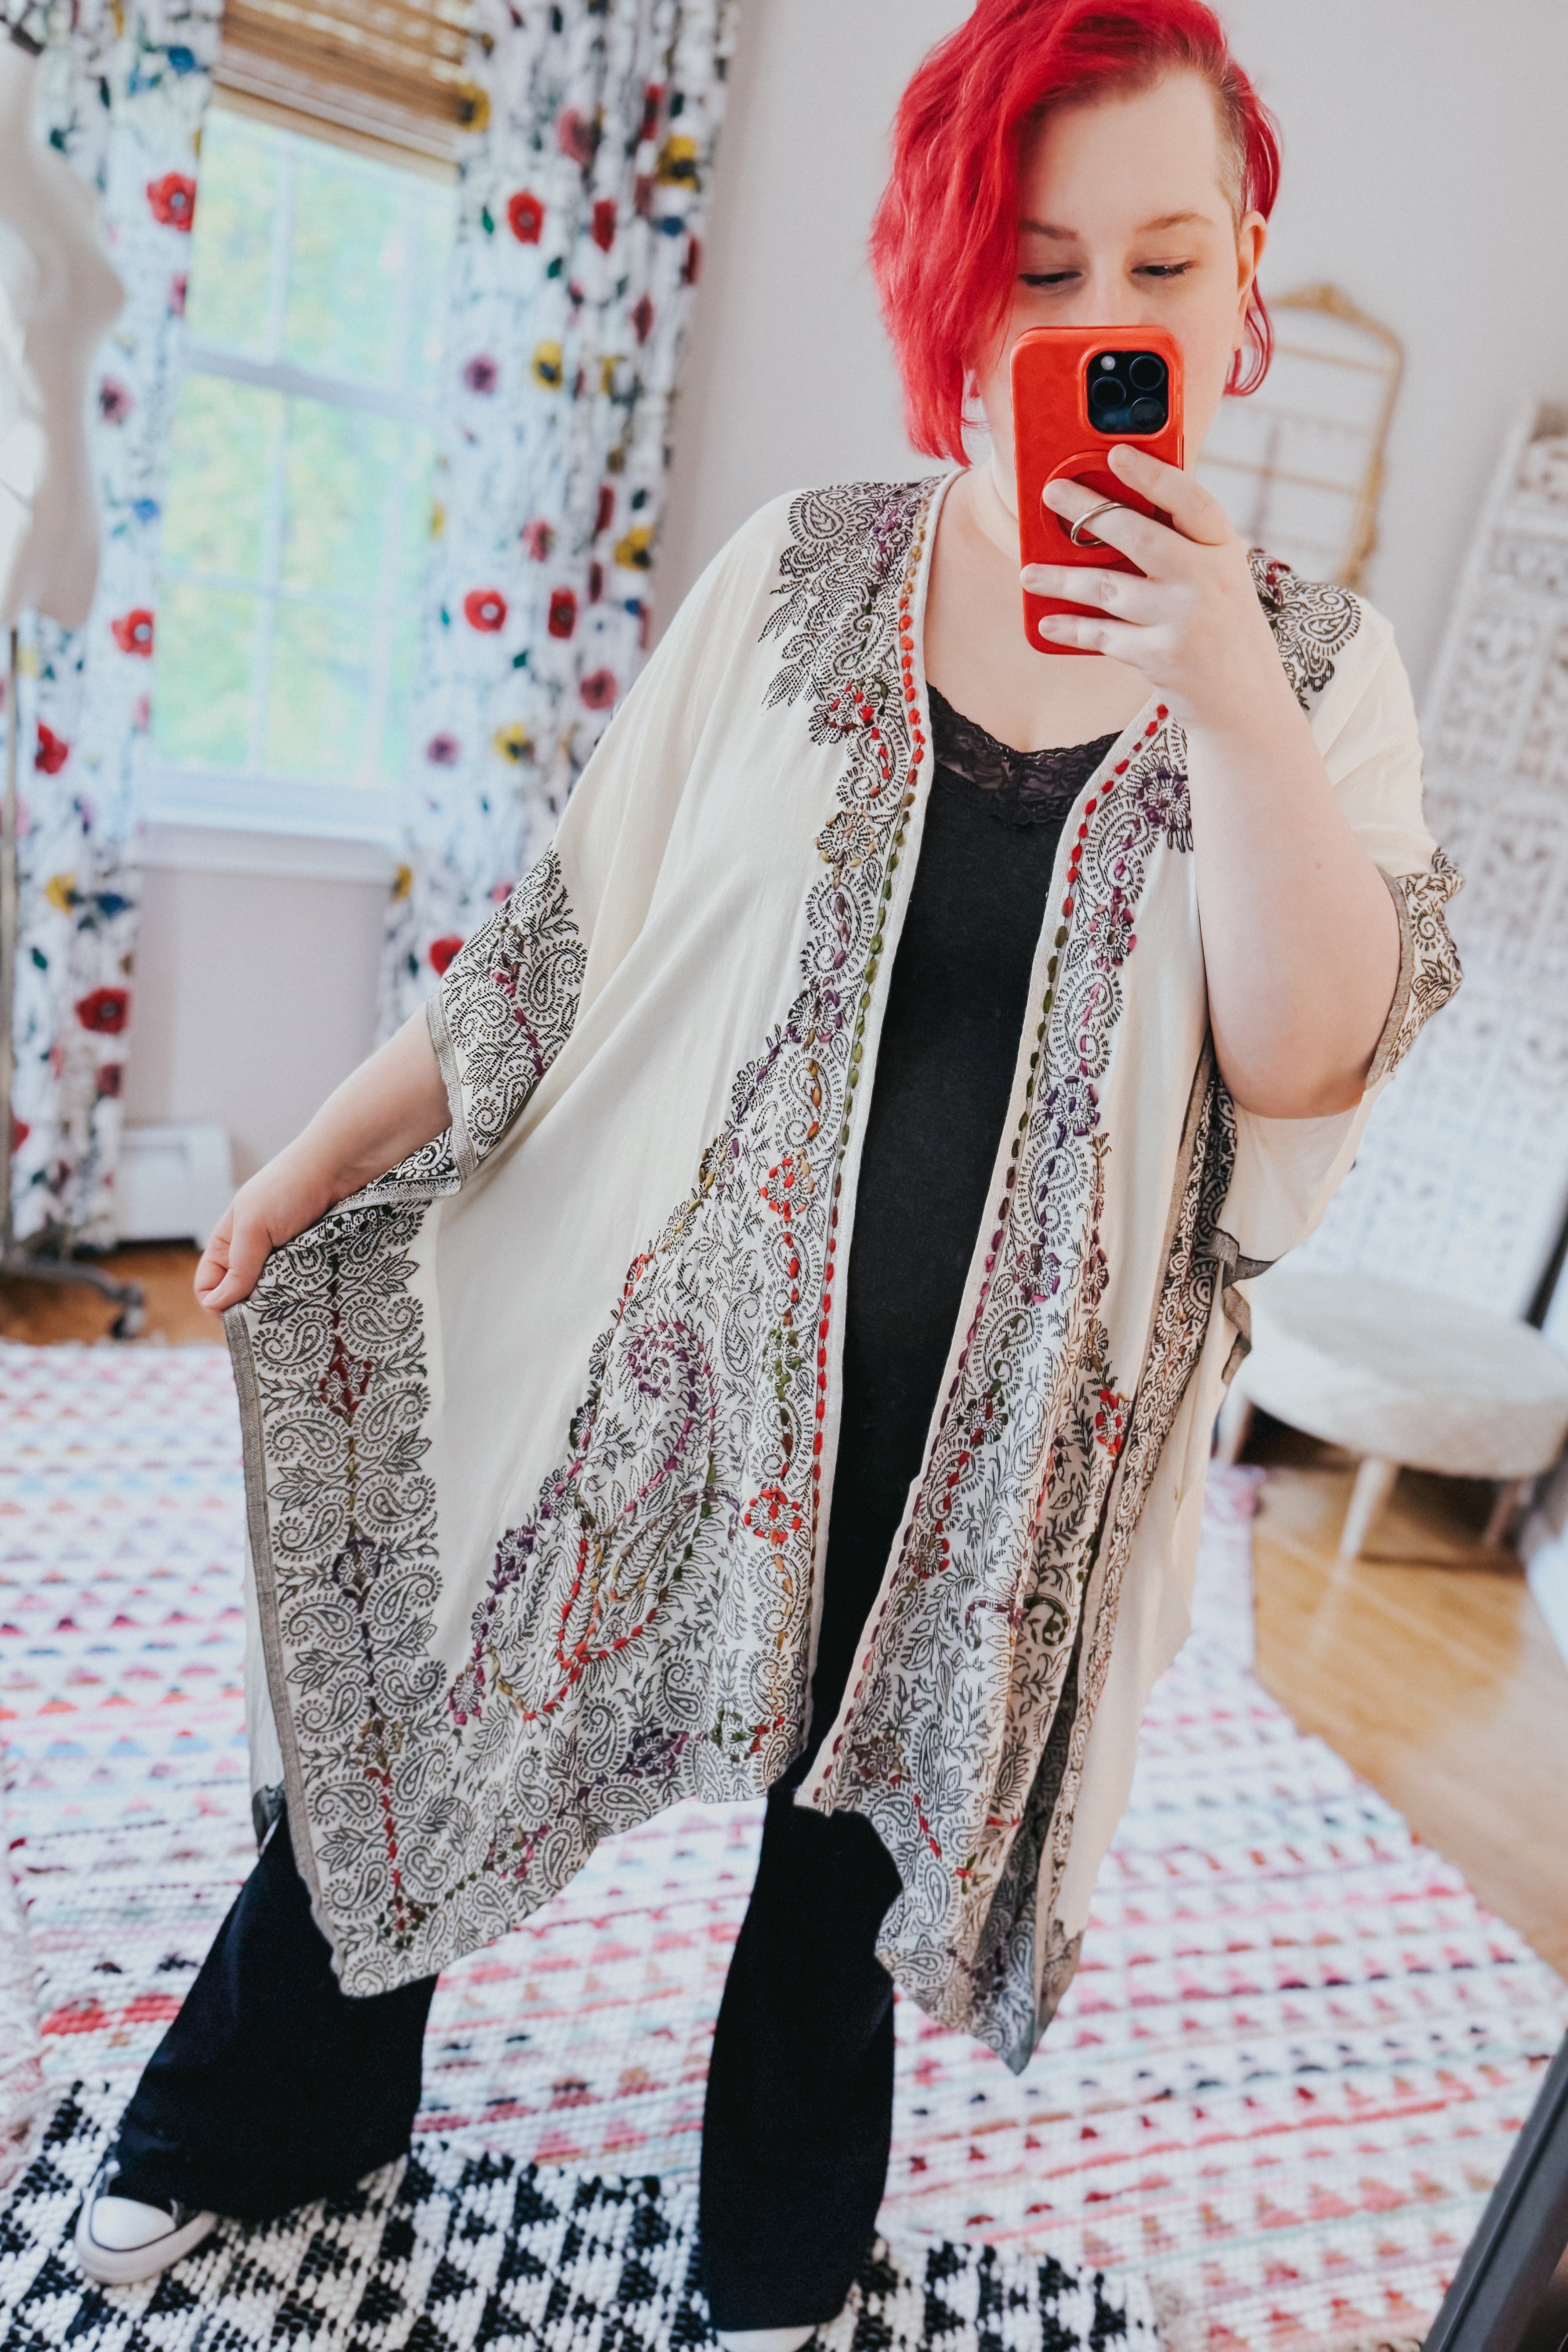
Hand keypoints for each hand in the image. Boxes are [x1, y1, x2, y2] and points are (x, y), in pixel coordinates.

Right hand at [194, 1156, 329, 1315]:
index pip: (208, 1287)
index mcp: (228, 1243)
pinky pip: (302, 1287)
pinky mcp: (312, 1260)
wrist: (340, 1166)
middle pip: (242, 1297)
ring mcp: (284, 1257)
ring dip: (283, 1301)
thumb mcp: (253, 1227)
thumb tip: (218, 1305)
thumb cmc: (290, 1187)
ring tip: (297, 1300)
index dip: (218, 1303)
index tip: (241, 1313)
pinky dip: (305, 1293)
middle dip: (253, 1307)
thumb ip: (237, 1267)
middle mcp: (253, 1253)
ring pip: (274, 1296)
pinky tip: (316, 1294)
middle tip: (274, 1309)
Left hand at [1021, 444, 1296, 737]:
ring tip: (1027, 573)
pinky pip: (1104, 635)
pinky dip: (1072, 628)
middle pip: (1139, 535)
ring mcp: (1185, 619)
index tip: (1117, 453)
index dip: (1153, 474)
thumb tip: (1111, 513)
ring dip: (1062, 579)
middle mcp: (1208, 579)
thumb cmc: (1221, 628)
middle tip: (1051, 493)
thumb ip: (1181, 547)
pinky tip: (1047, 621)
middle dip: (1089, 512)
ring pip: (1109, 588)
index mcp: (1224, 548)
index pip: (1191, 500)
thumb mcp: (1217, 579)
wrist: (1246, 702)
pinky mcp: (1163, 657)